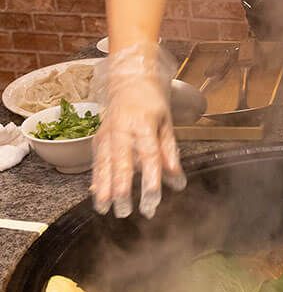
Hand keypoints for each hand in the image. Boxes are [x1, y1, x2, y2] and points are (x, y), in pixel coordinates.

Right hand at [91, 43, 185, 218]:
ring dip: (103, 188)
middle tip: (125, 212)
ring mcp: (107, 133)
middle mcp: (122, 130)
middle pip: (121, 164)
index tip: (151, 202)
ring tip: (104, 209)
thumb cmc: (152, 101)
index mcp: (143, 124)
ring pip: (104, 164)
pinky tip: (96, 195)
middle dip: (121, 190)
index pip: (149, 158)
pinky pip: (97, 162)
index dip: (150, 182)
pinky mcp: (98, 138)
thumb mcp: (167, 123)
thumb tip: (178, 183)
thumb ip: (170, 154)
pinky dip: (96, 179)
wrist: (130, 79)